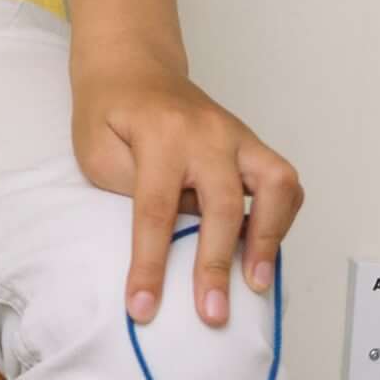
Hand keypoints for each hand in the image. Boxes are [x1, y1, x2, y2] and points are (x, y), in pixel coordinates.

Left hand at [78, 62, 300, 325]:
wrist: (133, 66)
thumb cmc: (109, 113)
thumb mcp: (95, 150)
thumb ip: (131, 192)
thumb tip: (177, 237)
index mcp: (159, 135)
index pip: (156, 211)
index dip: (150, 265)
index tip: (143, 308)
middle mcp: (207, 133)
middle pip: (222, 206)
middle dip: (216, 266)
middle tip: (212, 313)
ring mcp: (238, 136)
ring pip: (276, 188)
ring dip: (269, 240)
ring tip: (256, 284)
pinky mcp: (253, 145)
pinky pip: (284, 183)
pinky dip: (282, 218)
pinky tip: (266, 248)